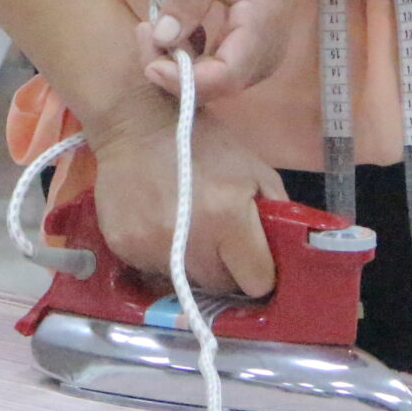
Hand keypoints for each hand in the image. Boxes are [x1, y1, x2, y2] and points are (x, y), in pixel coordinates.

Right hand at [85, 96, 286, 297]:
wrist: (134, 125)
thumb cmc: (201, 142)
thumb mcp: (251, 166)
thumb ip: (276, 208)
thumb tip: (287, 249)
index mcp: (229, 218)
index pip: (257, 281)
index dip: (259, 270)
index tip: (253, 258)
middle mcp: (191, 242)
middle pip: (220, 285)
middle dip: (226, 268)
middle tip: (219, 240)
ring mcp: (153, 249)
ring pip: (185, 281)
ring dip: (192, 263)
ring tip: (187, 228)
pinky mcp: (124, 249)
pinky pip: (152, 271)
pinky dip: (161, 256)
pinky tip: (159, 225)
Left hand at [144, 0, 325, 103]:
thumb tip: (162, 37)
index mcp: (261, 25)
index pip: (225, 76)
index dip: (184, 80)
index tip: (151, 61)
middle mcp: (266, 54)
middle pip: (216, 87)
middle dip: (173, 72)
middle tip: (145, 32)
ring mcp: (262, 61)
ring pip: (213, 86)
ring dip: (178, 67)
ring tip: (154, 28)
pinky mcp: (252, 61)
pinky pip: (216, 75)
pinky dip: (190, 61)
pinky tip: (179, 31)